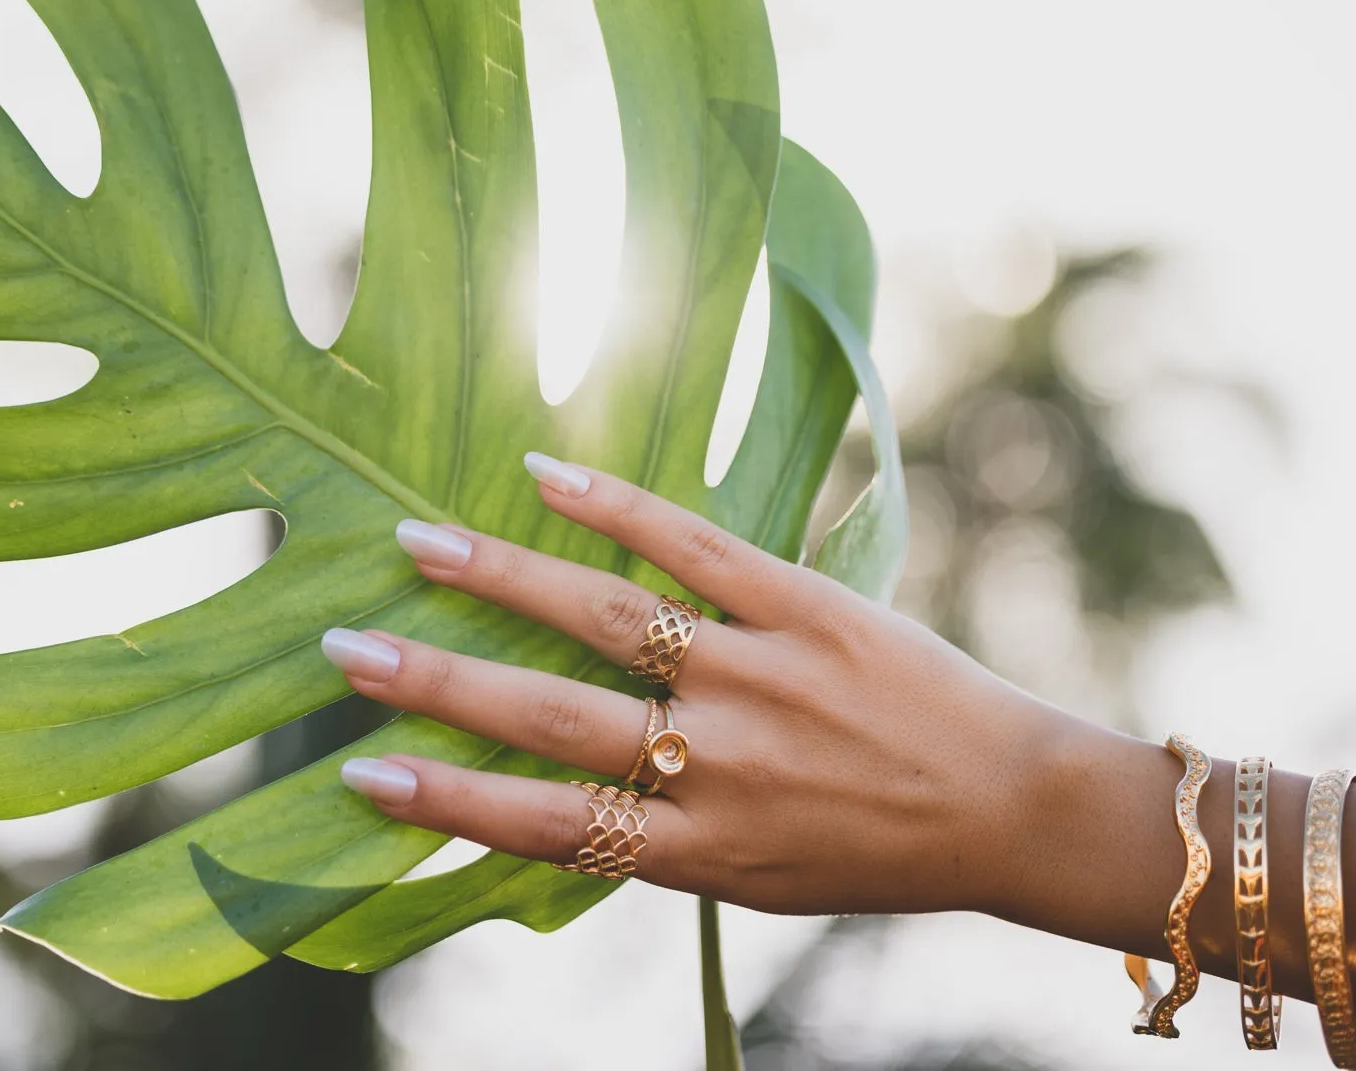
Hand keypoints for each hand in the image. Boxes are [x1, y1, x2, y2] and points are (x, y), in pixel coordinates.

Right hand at [322, 453, 1076, 915]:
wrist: (1011, 809)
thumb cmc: (870, 851)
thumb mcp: (753, 879)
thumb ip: (655, 844)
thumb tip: (544, 808)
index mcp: (699, 848)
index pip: (544, 825)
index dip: (447, 802)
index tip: (361, 774)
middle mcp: (719, 762)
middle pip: (550, 718)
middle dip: (438, 683)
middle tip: (345, 648)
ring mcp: (763, 675)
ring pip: (606, 619)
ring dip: (501, 577)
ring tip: (415, 542)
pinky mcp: (809, 607)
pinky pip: (698, 547)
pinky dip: (616, 506)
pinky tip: (545, 475)